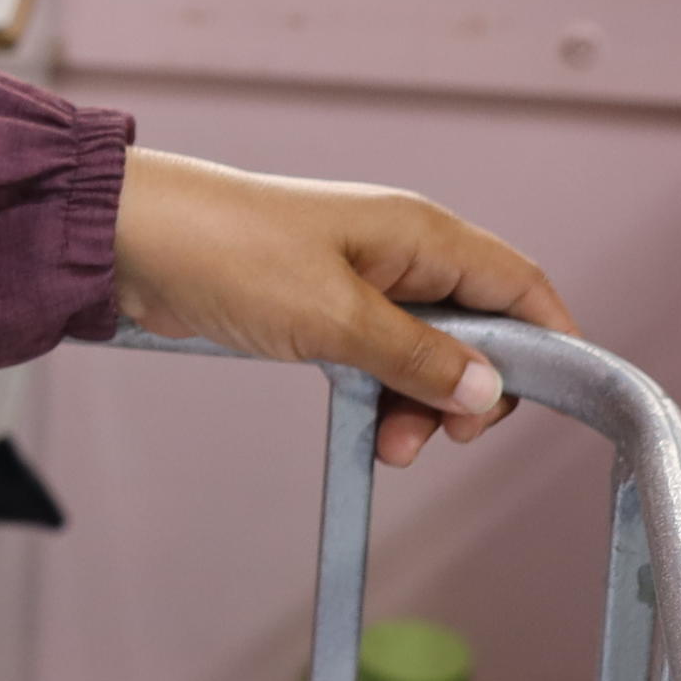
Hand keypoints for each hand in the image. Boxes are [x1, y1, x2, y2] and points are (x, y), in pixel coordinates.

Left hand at [108, 149, 572, 465]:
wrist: (130, 242)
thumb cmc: (228, 253)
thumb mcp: (335, 317)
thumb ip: (417, 356)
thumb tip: (487, 389)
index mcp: (421, 235)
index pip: (520, 285)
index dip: (548, 342)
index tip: (550, 403)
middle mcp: (402, 255)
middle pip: (479, 329)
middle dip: (471, 390)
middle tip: (443, 439)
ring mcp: (361, 283)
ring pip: (426, 353)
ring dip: (421, 403)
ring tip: (390, 444)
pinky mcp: (320, 309)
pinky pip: (377, 358)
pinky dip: (381, 395)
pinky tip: (369, 429)